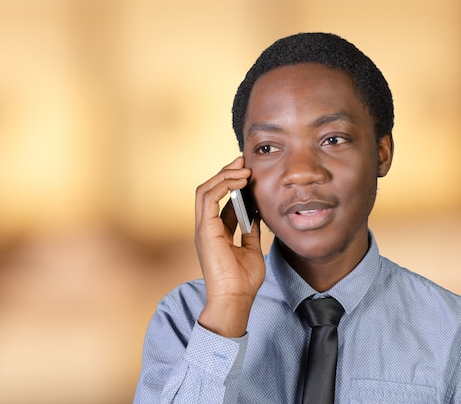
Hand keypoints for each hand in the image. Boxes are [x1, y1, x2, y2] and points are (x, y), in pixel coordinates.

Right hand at [194, 157, 264, 336]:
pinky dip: (223, 184)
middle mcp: (206, 227)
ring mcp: (203, 228)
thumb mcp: (251, 249)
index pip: (219, 199)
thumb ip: (250, 230)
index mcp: (215, 232)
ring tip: (243, 168)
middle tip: (243, 161)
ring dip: (224, 175)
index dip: (232, 183)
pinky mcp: (205, 229)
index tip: (248, 171)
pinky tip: (240, 180)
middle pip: (209, 190)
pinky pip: (208, 198)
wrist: (235, 299)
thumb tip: (257, 213)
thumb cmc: (242, 281)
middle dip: (226, 172)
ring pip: (205, 189)